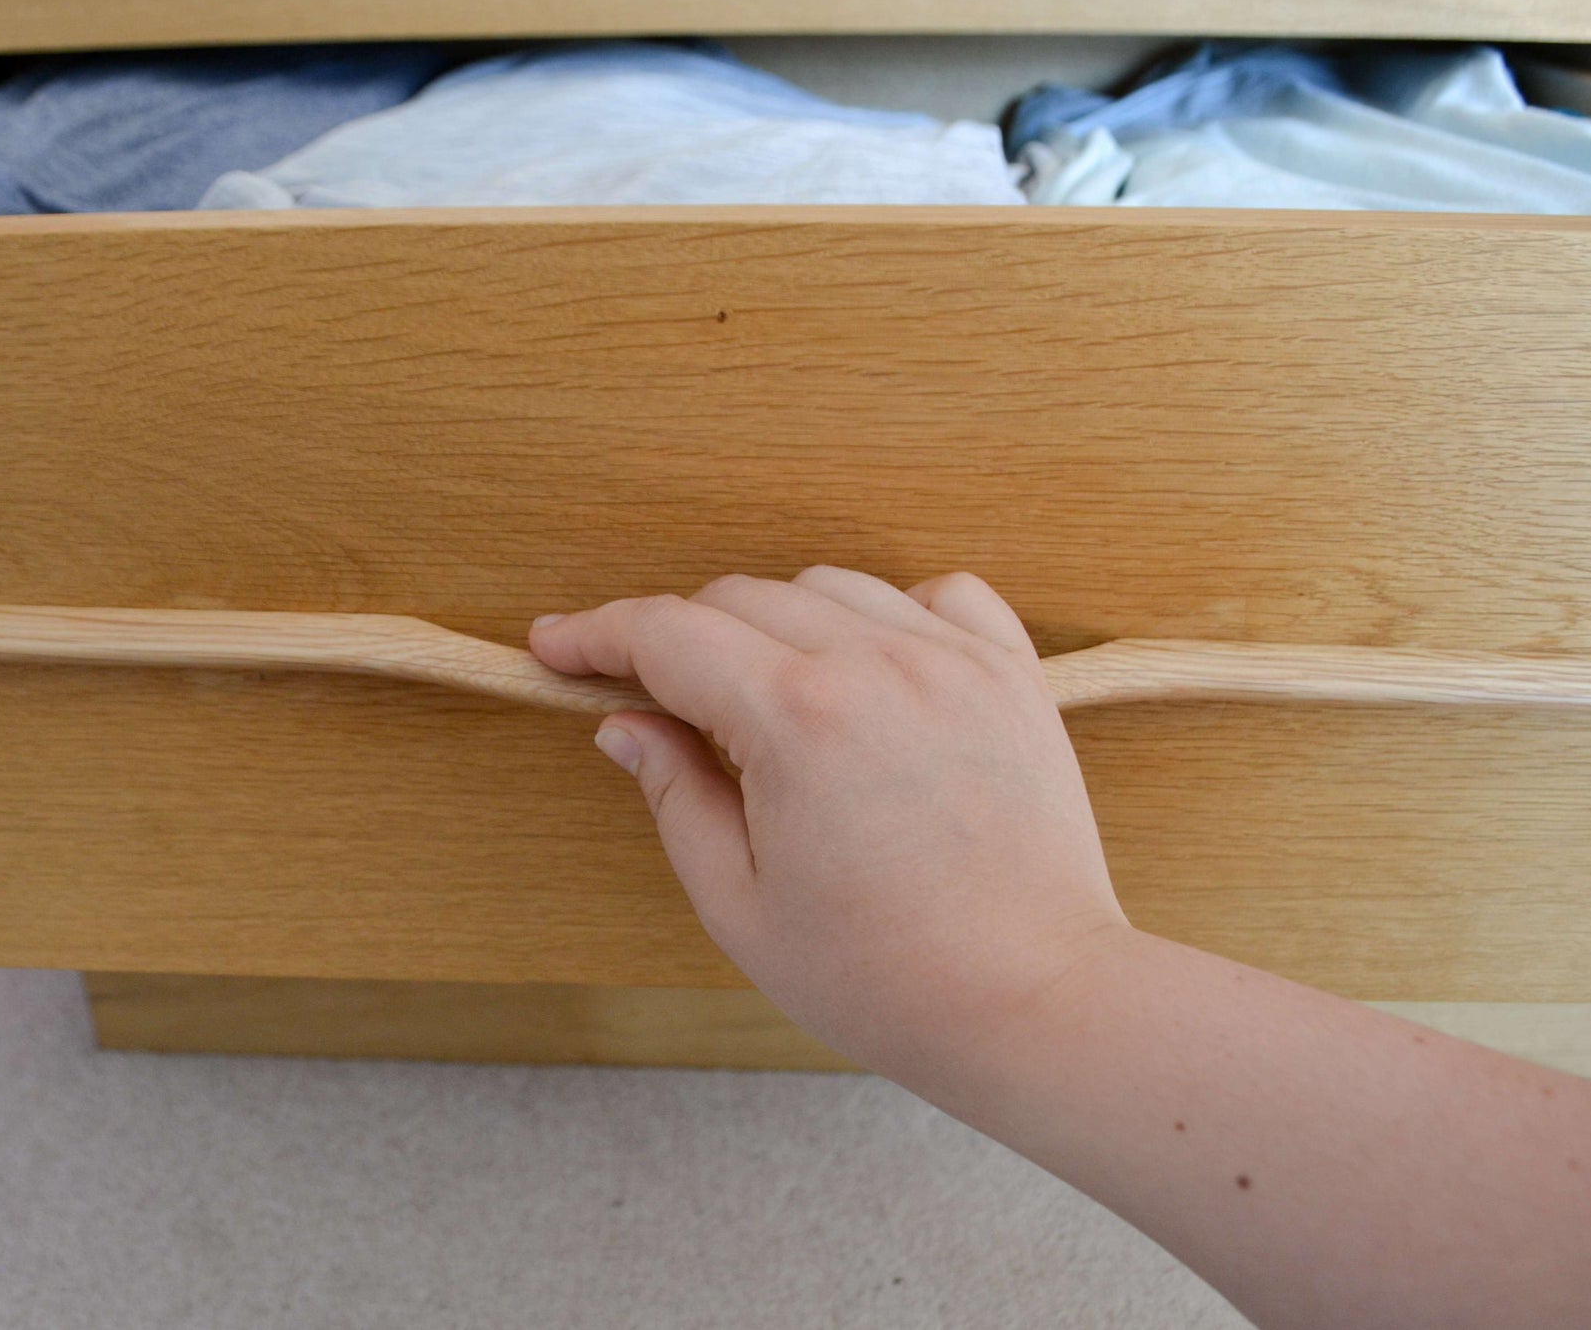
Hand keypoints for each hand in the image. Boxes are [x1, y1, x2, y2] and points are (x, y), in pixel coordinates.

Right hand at [530, 567, 1127, 1078]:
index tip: (555, 644)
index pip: (667, 634)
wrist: (1035, 1002)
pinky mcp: (1012, 677)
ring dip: (775, 623)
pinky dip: (891, 611)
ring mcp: (953, 662)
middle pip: (739, 598)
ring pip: (829, 588)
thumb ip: (675, 795)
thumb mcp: (740, 904)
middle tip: (655, 699)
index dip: (596, 633)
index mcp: (796, 721)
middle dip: (680, 637)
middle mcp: (875, 665)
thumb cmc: (883, 978)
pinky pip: (940, 594)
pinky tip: (871, 666)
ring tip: (765, 698)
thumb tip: (626, 726)